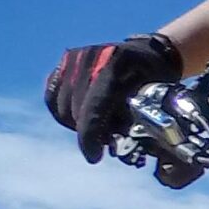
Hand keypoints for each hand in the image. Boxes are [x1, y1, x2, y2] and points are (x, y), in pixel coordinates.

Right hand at [45, 32, 183, 164]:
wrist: (147, 52)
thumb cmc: (155, 79)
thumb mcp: (155, 98)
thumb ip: (135, 119)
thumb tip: (116, 146)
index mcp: (116, 65)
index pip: (94, 106)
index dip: (90, 136)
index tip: (94, 156)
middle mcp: (91, 57)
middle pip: (76, 110)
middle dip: (89, 133)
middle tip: (107, 141)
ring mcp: (75, 57)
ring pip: (61, 106)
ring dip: (77, 124)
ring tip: (98, 128)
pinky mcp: (64, 61)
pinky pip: (52, 96)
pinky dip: (63, 112)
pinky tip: (80, 118)